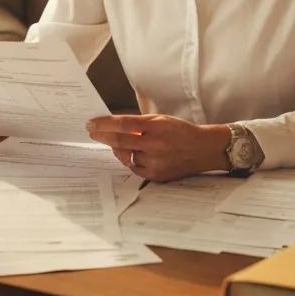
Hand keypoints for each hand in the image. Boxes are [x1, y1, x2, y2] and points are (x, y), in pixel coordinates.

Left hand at [86, 113, 230, 181]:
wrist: (203, 149)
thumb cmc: (181, 131)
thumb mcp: (161, 119)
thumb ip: (139, 123)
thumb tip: (115, 125)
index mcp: (156, 127)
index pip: (123, 124)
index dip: (104, 124)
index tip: (91, 123)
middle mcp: (154, 145)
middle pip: (119, 141)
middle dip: (102, 136)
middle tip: (91, 132)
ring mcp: (155, 162)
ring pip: (125, 156)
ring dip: (115, 148)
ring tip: (111, 141)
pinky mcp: (156, 176)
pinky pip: (134, 168)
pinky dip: (128, 159)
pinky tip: (127, 153)